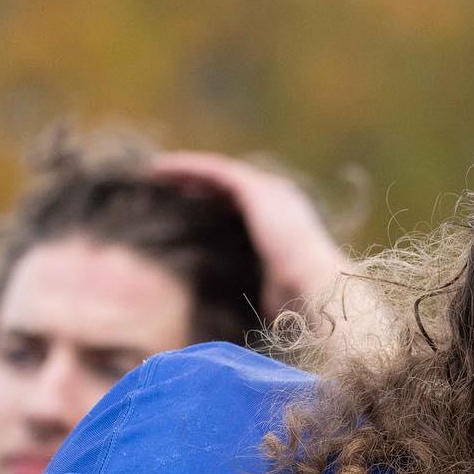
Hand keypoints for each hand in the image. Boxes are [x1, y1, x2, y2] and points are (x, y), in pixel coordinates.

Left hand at [150, 151, 346, 319]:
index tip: (188, 206)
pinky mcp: (254, 189)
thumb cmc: (300, 300)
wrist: (316, 289)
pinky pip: (213, 171)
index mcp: (288, 219)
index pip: (246, 203)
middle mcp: (281, 197)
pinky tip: (158, 171)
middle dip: (200, 183)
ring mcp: (269, 190)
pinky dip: (186, 168)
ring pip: (219, 172)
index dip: (217, 202)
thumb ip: (260, 285)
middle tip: (168, 186)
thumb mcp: (275, 290)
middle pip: (231, 183)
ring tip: (156, 173)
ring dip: (187, 171)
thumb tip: (248, 304)